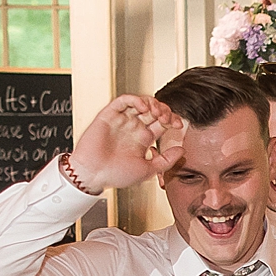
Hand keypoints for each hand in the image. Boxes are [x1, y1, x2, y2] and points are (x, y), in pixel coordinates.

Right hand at [69, 95, 185, 192]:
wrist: (93, 175)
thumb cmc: (115, 175)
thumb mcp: (147, 170)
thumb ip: (166, 161)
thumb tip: (182, 150)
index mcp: (143, 139)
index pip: (162, 123)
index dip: (172, 120)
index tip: (179, 125)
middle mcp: (133, 128)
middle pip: (154, 111)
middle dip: (164, 111)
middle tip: (167, 118)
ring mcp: (122, 121)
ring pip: (141, 103)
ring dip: (152, 103)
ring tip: (156, 112)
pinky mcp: (109, 115)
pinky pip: (123, 101)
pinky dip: (135, 100)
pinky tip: (143, 107)